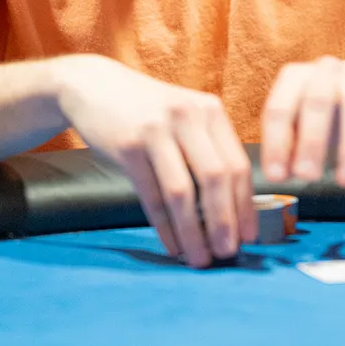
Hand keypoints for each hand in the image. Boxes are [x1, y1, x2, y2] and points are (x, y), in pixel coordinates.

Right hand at [57, 56, 254, 266]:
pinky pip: (151, 195)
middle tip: (227, 253)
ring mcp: (157, 130)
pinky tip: (172, 244)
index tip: (249, 236)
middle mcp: (188, 117)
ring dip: (193, 231)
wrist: (95, 87)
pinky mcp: (128, 145)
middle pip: (215, 178)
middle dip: (224, 222)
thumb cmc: (148, 112)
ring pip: (182, 192)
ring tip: (199, 258)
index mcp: (211, 112)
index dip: (245, 205)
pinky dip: (164, 225)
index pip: (238, 165)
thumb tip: (233, 208)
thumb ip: (208, 150)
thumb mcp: (185, 118)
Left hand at [260, 56, 344, 187]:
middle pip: (318, 101)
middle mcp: (328, 70)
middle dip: (312, 141)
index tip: (277, 177)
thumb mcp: (304, 123)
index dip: (276, 143)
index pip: (279, 108)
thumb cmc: (330, 110)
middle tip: (308, 177)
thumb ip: (290, 147)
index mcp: (297, 78)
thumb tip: (281, 175)